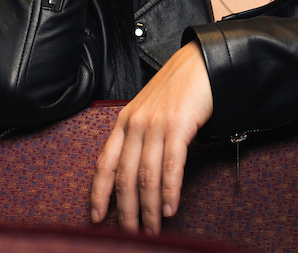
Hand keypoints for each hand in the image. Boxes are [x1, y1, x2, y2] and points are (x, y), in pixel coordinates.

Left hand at [89, 41, 213, 234]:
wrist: (201, 62)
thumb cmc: (178, 88)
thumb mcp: (149, 111)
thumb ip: (140, 137)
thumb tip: (138, 175)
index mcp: (124, 122)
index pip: (104, 165)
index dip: (99, 194)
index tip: (96, 218)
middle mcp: (135, 124)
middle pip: (124, 178)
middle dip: (126, 211)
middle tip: (130, 235)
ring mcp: (155, 125)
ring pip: (146, 177)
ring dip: (149, 209)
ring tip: (153, 229)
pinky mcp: (178, 125)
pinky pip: (170, 166)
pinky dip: (170, 191)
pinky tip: (170, 209)